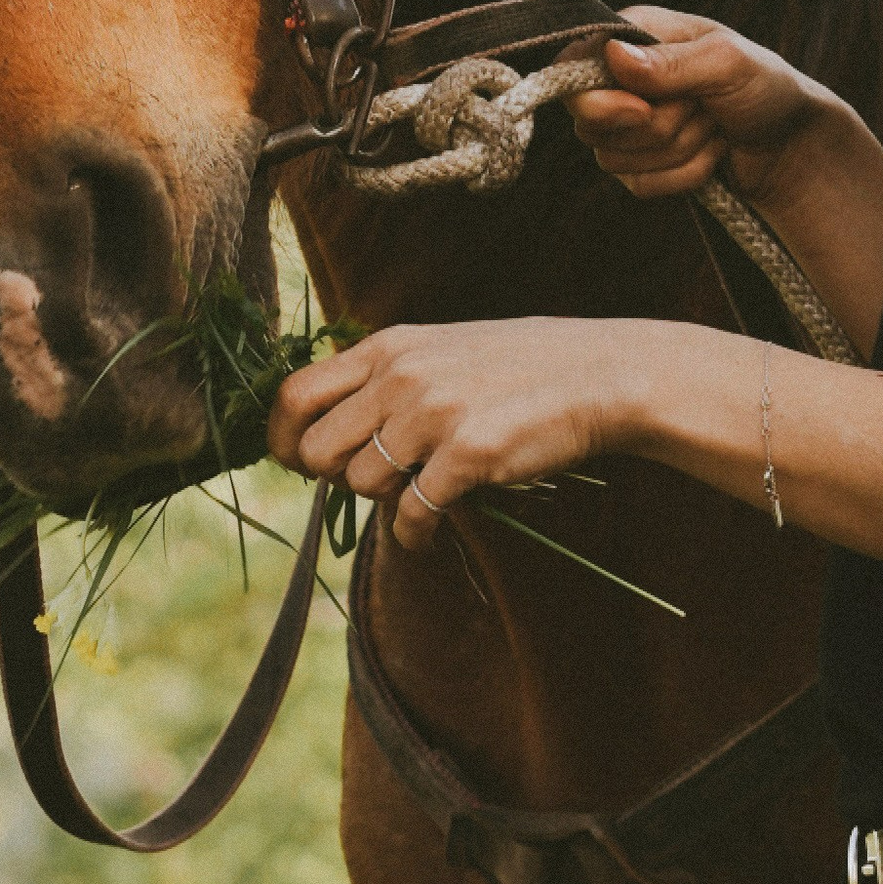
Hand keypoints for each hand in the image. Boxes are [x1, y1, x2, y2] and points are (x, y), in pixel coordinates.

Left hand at [267, 317, 652, 549]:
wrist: (600, 374)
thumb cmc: (520, 366)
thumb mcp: (442, 349)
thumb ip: (386, 377)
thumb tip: (329, 427)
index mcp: (389, 347)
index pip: (294, 394)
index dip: (281, 438)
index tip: (295, 463)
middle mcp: (402, 376)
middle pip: (316, 449)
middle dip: (336, 477)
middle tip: (374, 480)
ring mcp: (434, 414)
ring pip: (361, 484)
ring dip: (383, 502)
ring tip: (419, 493)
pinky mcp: (469, 455)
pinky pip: (411, 515)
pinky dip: (413, 536)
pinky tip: (429, 535)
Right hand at [568, 5, 835, 202]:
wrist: (792, 143)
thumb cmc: (765, 87)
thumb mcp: (728, 63)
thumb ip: (671, 63)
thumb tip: (613, 55)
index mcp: (633, 36)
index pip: (571, 69)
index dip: (597, 100)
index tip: (642, 110)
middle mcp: (620, 78)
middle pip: (591, 123)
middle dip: (658, 127)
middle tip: (703, 108)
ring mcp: (626, 126)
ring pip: (614, 160)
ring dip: (679, 149)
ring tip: (713, 125)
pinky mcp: (639, 165)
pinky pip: (639, 185)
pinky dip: (684, 174)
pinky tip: (712, 153)